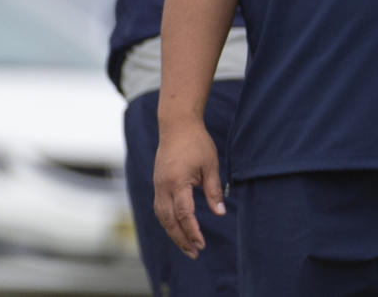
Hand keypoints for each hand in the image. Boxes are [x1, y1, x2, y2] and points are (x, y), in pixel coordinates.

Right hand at [152, 120, 225, 257]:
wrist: (177, 125)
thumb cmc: (197, 143)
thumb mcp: (210, 165)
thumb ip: (214, 191)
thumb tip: (220, 213)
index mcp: (177, 183)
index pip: (185, 214)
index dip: (193, 232)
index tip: (202, 244)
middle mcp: (163, 187)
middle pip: (170, 221)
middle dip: (181, 239)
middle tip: (194, 253)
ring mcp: (158, 186)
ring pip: (162, 217)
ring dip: (173, 233)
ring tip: (186, 245)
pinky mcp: (157, 184)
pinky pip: (160, 208)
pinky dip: (168, 221)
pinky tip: (177, 228)